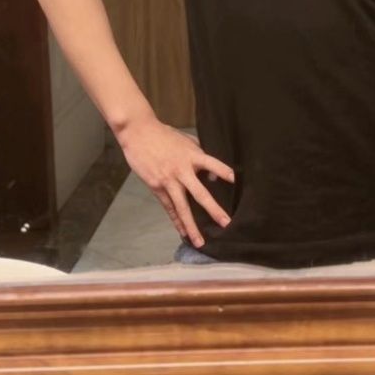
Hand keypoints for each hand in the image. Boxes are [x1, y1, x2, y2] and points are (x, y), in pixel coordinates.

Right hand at [116, 114, 234, 247]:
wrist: (139, 133)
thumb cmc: (164, 135)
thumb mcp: (186, 140)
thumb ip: (199, 154)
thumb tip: (211, 175)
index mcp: (192, 155)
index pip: (212, 164)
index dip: (223, 172)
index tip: (235, 181)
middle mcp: (182, 170)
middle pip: (200, 193)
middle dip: (213, 209)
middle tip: (226, 223)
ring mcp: (168, 181)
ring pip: (182, 207)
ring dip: (192, 226)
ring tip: (200, 241)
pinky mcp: (157, 187)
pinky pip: (169, 207)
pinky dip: (176, 221)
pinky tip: (182, 232)